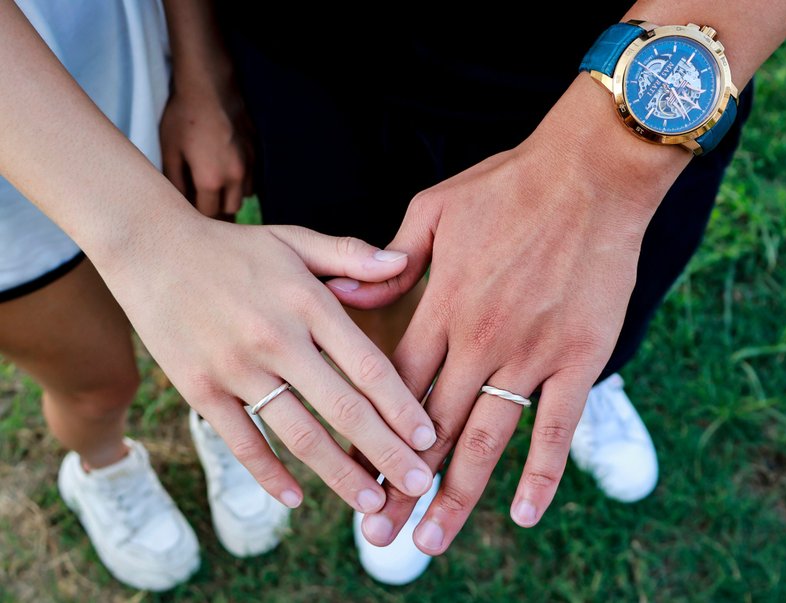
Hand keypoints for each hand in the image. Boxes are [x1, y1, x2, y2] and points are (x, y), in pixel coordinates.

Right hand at [103, 214, 436, 512]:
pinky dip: (270, 475)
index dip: (403, 407)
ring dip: (339, 475)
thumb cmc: (233, 248)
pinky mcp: (199, 389)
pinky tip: (297, 498)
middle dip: (387, 454)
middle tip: (417, 487)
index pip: (368, 365)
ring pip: (298, 434)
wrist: (151, 250)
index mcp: (307, 302)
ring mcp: (235, 368)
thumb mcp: (295, 241)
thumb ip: (351, 255)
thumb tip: (404, 264)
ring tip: (370, 504)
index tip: (431, 438)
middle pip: (343, 410)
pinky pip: (241, 442)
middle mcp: (276, 338)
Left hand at [159, 79, 252, 218]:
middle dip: (215, 206)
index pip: (207, 213)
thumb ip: (175, 182)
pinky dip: (240, 180)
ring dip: (230, 193)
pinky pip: (251, 178)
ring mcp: (249, 164)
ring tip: (214, 180)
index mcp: (210, 180)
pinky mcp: (256, 152)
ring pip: (243, 195)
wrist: (209, 85)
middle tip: (199, 194)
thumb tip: (178, 202)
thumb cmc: (184, 116)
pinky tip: (226, 166)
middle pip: (229, 209)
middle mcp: (234, 177)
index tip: (187, 206)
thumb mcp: (169, 150)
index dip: (195, 212)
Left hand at [329, 75, 688, 552]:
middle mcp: (479, 341)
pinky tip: (521, 515)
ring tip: (429, 543)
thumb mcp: (432, 210)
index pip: (395, 388)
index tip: (352, 475)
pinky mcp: (578, 359)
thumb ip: (388, 260)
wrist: (588, 172)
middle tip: (378, 536)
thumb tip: (344, 296)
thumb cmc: (507, 185)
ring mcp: (530, 354)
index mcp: (441, 307)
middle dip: (401, 485)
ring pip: (485, 440)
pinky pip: (556, 428)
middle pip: (431, 428)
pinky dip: (540, 474)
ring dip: (456, 496)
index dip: (371, 436)